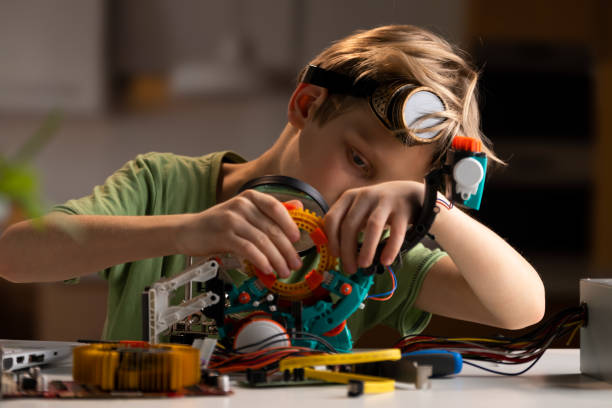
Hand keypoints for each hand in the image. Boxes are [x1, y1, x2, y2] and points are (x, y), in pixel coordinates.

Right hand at [176, 190, 302, 277]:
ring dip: (276, 259)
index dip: (289, 224)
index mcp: (250, 197)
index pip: (276, 207)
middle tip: (295, 264)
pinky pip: (248, 249)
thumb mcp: (245, 212)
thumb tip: (298, 205)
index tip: (297, 239)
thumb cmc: (219, 224)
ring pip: (262, 241)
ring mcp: (232, 219)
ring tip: (283, 271)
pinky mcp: (224, 235)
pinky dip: (261, 260)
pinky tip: (267, 269)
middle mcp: (242, 205)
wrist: (188, 231)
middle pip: (272, 228)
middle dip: (287, 249)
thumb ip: (269, 210)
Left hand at [323, 181, 423, 274]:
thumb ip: (346, 225)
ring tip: (364, 265)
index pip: (332, 218)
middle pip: (350, 225)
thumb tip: (338, 254)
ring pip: (372, 226)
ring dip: (366, 249)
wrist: (407, 193)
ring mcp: (385, 201)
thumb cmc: (377, 208)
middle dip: (347, 250)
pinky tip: (386, 261)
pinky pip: (396, 231)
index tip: (335, 256)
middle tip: (350, 268)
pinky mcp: (403, 209)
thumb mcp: (358, 210)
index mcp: (349, 197)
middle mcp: (365, 196)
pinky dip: (390, 248)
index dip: (331, 239)